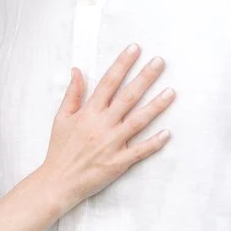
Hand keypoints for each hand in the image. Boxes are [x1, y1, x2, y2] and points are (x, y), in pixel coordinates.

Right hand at [42, 45, 172, 210]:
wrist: (58, 181)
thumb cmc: (60, 149)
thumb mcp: (61, 118)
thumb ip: (72, 94)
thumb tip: (77, 70)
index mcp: (88, 112)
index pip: (109, 82)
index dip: (122, 64)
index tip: (135, 49)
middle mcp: (102, 125)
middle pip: (128, 96)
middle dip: (145, 77)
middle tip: (160, 62)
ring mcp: (112, 144)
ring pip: (138, 121)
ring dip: (156, 106)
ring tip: (172, 92)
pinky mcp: (118, 162)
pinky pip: (140, 151)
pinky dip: (154, 143)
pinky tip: (167, 133)